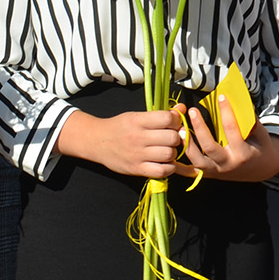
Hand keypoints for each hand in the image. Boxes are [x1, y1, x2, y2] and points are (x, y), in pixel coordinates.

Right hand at [57, 107, 183, 178]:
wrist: (96, 141)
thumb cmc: (119, 127)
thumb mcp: (136, 116)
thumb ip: (160, 114)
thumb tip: (182, 108)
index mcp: (137, 120)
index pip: (167, 118)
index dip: (175, 121)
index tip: (172, 124)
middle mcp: (137, 137)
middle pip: (172, 138)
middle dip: (176, 138)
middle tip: (170, 139)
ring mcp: (137, 154)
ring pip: (169, 154)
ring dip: (173, 153)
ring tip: (166, 151)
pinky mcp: (136, 169)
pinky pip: (162, 171)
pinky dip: (169, 168)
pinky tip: (165, 163)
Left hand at [181, 98, 278, 182]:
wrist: (260, 170)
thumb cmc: (260, 148)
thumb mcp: (261, 136)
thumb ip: (253, 123)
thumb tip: (243, 103)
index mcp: (242, 154)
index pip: (232, 131)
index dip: (227, 113)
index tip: (221, 97)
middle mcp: (227, 164)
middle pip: (210, 147)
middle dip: (200, 129)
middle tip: (193, 110)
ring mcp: (216, 171)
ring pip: (197, 160)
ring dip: (187, 144)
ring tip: (179, 128)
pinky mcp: (207, 174)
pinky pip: (190, 171)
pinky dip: (178, 164)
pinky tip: (170, 151)